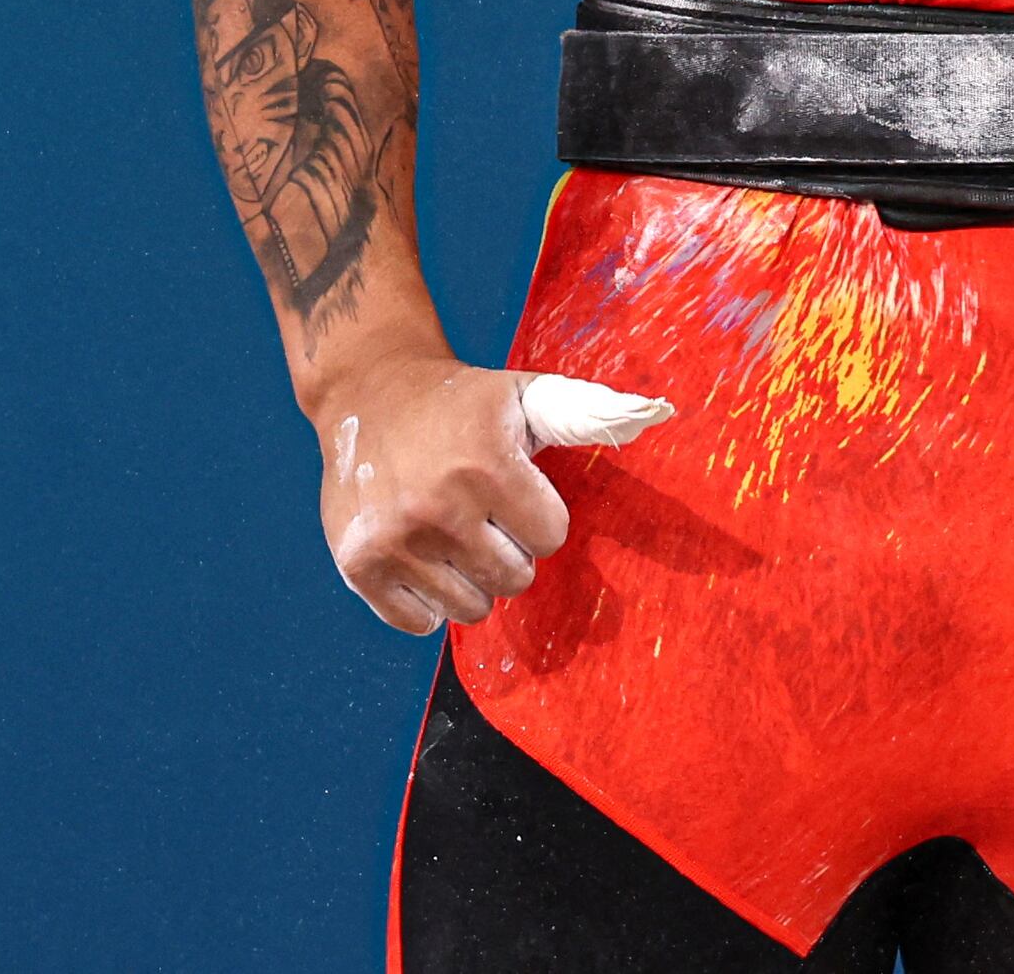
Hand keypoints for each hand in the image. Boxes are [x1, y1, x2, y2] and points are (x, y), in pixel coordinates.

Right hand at [314, 353, 571, 633]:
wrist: (367, 389)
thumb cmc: (458, 401)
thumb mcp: (522, 395)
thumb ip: (586, 411)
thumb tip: (654, 412)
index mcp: (486, 463)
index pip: (551, 537)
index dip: (538, 515)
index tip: (512, 490)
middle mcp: (437, 505)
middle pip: (514, 579)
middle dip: (507, 548)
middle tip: (480, 512)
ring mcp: (394, 539)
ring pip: (471, 608)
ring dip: (469, 578)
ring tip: (449, 532)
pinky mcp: (358, 564)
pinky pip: (420, 623)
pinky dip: (426, 600)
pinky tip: (419, 555)